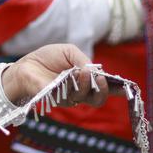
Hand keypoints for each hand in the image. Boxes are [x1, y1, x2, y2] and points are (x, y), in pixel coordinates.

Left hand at [1, 44, 118, 107]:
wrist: (26, 64)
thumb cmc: (47, 58)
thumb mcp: (69, 52)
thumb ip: (83, 60)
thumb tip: (93, 71)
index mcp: (86, 81)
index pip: (105, 89)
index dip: (117, 89)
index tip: (126, 87)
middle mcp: (80, 93)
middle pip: (99, 99)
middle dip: (103, 90)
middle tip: (100, 79)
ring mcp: (69, 98)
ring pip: (85, 98)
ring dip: (86, 84)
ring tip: (82, 72)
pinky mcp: (56, 100)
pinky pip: (69, 96)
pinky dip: (71, 85)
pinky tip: (69, 76)